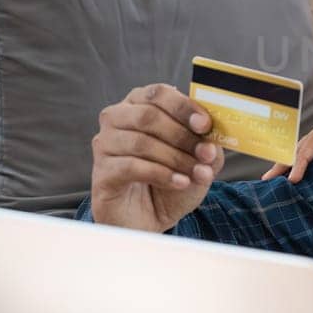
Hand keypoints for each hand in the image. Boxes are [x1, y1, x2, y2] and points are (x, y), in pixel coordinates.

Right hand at [90, 83, 223, 232]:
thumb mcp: (198, 161)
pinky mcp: (101, 172)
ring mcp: (105, 145)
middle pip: (148, 115)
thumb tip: (210, 143)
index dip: (184, 107)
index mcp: (140, 105)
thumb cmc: (170, 181)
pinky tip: (179, 182)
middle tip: (204, 155)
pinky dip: (161, 174)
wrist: (149, 219)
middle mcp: (117, 119)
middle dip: (182, 136)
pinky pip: (131, 167)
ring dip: (175, 158)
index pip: (159, 93)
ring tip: (195, 173)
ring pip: (140, 142)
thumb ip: (207, 147)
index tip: (205, 125)